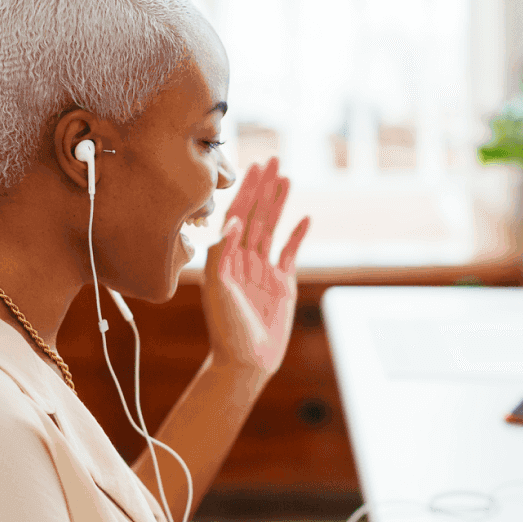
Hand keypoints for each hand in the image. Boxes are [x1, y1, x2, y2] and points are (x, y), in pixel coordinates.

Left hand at [200, 157, 309, 386]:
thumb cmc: (226, 328)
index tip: (254, 167)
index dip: (246, 190)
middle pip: (255, 215)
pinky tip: (305, 218)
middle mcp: (242, 259)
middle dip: (264, 188)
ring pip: (272, 229)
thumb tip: (233, 221)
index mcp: (225, 257)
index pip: (237, 215)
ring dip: (279, 204)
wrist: (245, 361)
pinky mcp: (281, 284)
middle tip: (273, 160)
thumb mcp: (218, 289)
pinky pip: (289, 254)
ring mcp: (263, 270)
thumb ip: (222, 254)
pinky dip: (297, 236)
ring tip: (288, 179)